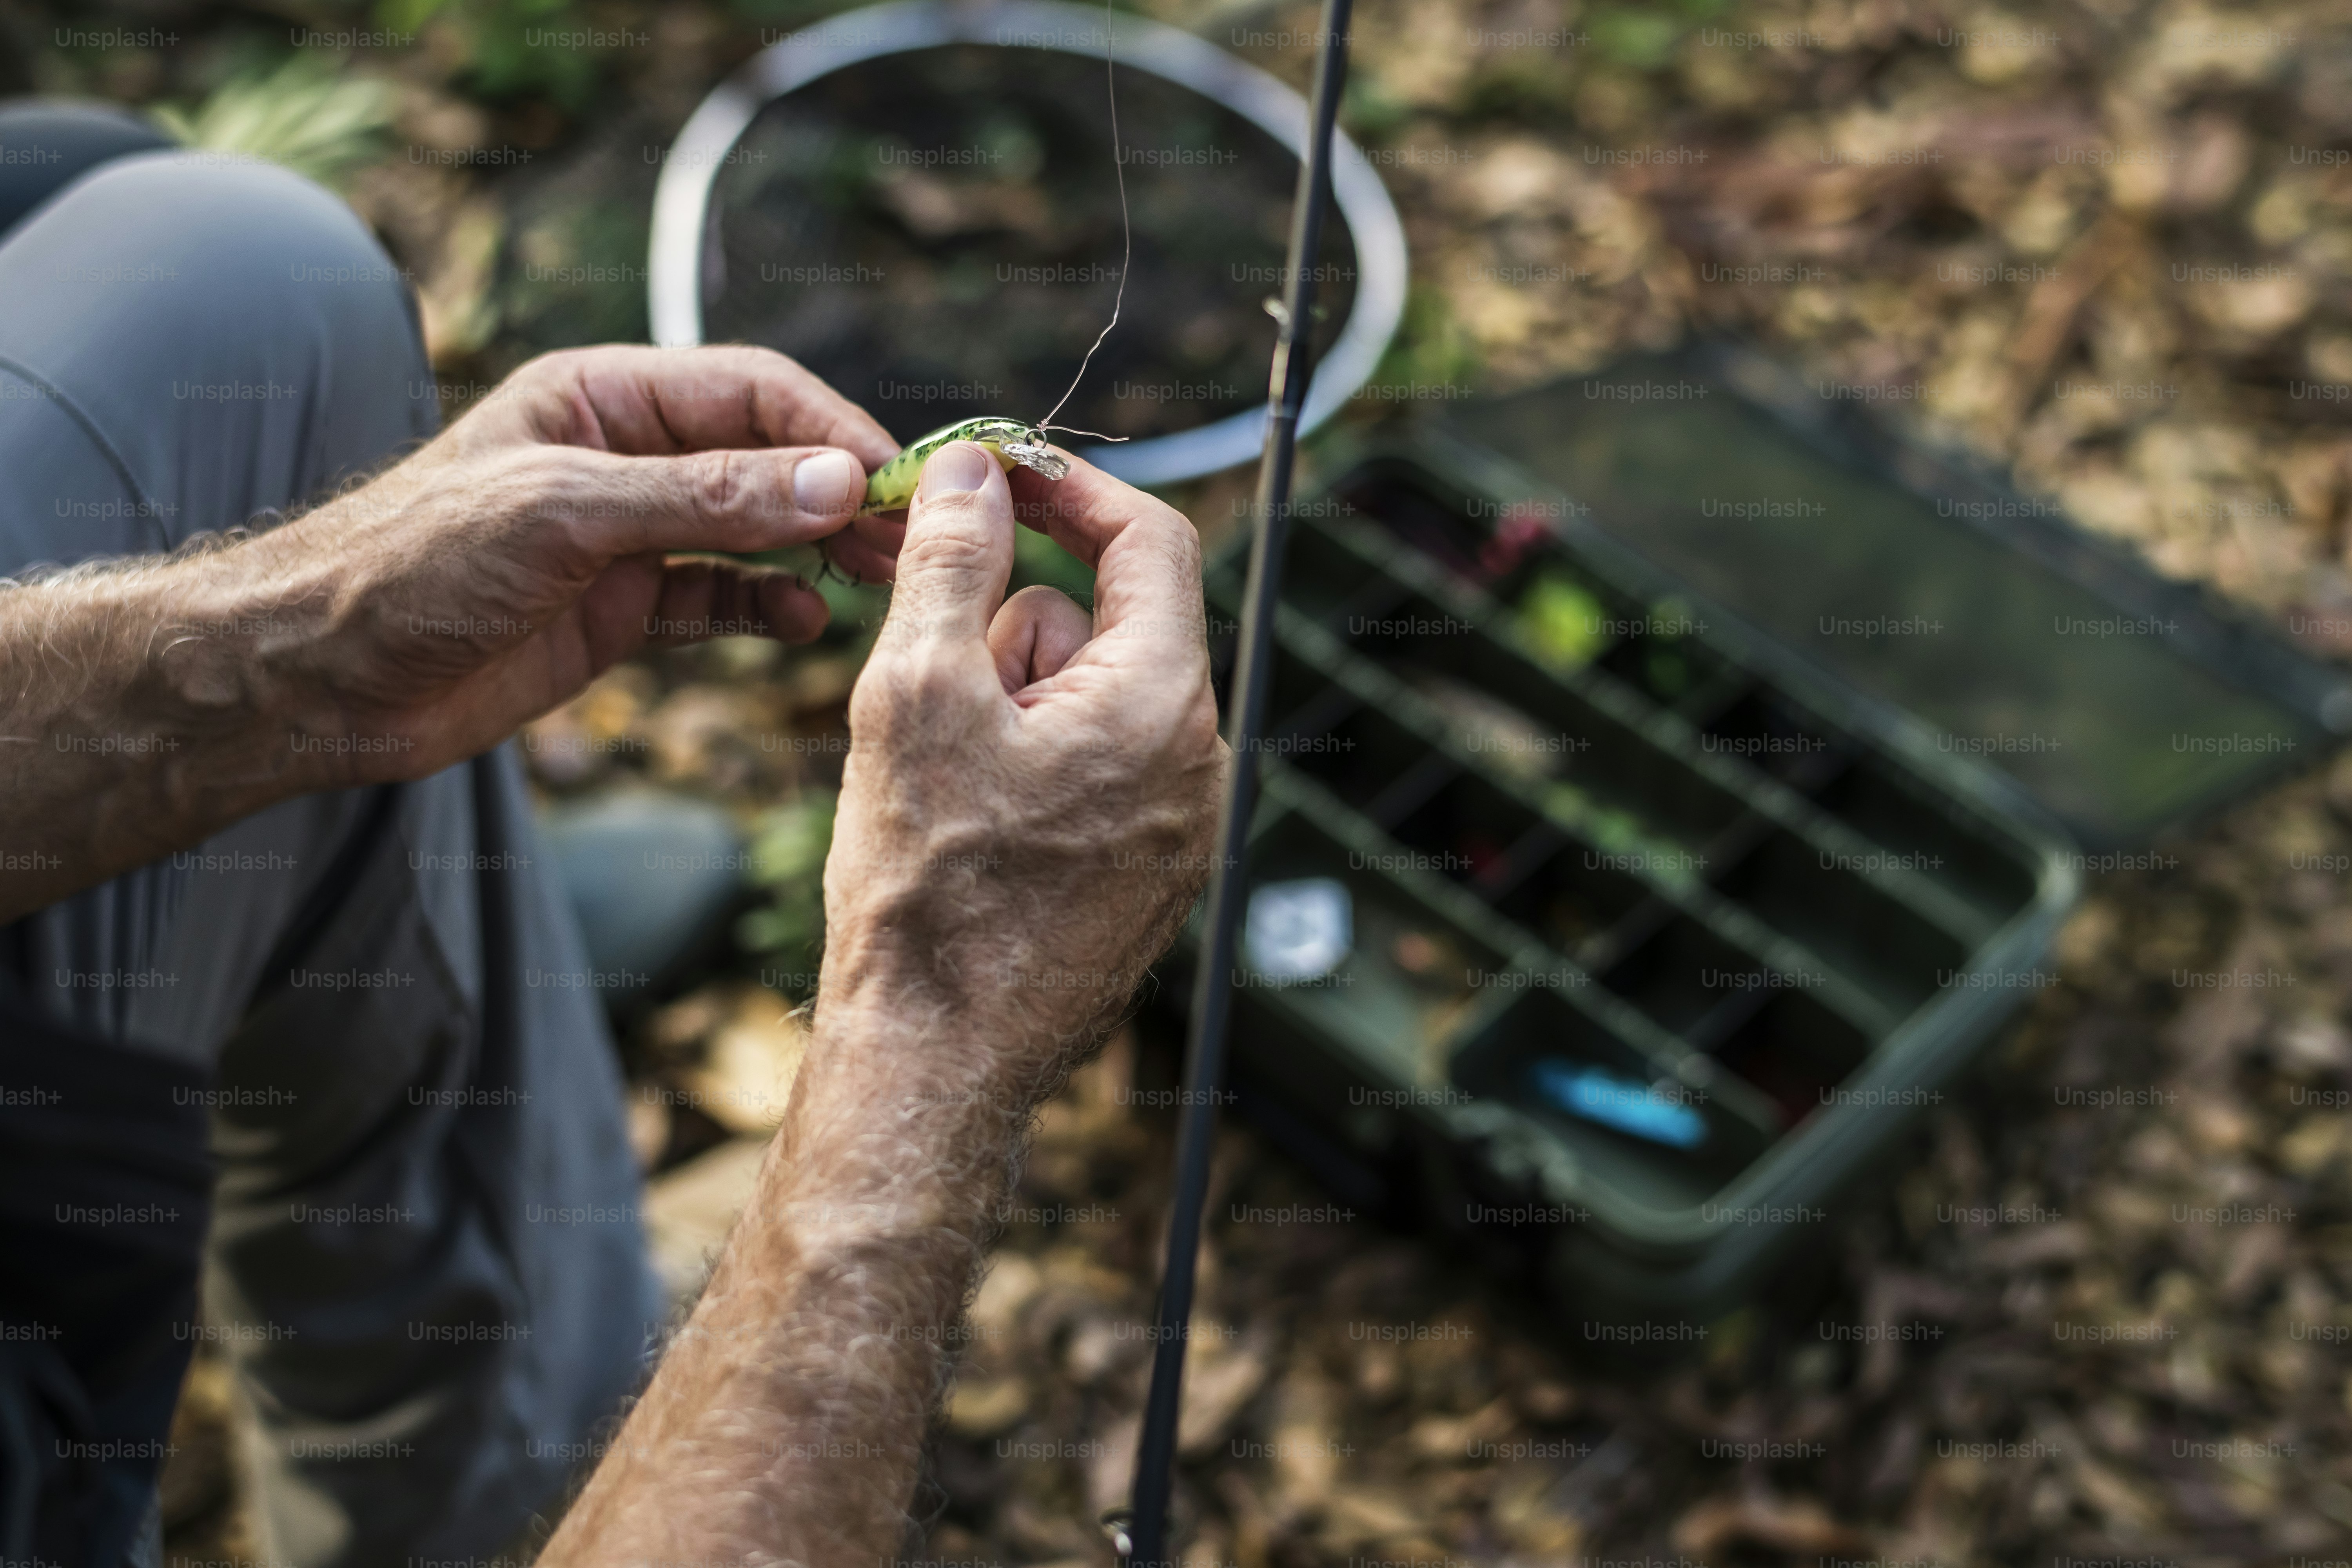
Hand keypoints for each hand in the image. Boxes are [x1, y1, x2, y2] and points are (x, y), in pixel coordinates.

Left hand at [226, 344, 899, 785]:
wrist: (318, 676)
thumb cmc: (411, 565)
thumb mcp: (566, 515)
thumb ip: (704, 498)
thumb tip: (833, 481)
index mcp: (601, 397)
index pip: (750, 391)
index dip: (829, 428)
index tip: (892, 479)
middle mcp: (622, 457)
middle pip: (765, 459)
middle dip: (839, 494)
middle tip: (912, 540)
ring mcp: (624, 536)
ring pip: (752, 531)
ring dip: (815, 552)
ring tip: (876, 581)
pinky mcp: (619, 609)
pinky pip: (717, 598)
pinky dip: (765, 607)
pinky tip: (803, 623)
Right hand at [540, 444, 1225, 1567]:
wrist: (934, 1067)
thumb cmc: (926, 894)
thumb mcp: (915, 695)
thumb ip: (954, 564)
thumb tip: (975, 471)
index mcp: (1161, 705)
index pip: (1151, 542)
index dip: (1071, 490)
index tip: (997, 474)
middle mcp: (1195, 764)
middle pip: (1112, 624)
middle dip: (1016, 621)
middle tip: (928, 664)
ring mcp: (1176, 829)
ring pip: (1092, 701)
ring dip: (1012, 697)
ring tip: (938, 773)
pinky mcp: (1144, 878)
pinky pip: (1093, 773)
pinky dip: (1027, 763)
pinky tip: (964, 823)